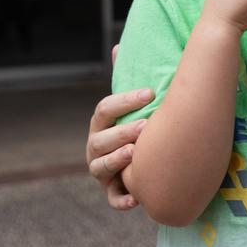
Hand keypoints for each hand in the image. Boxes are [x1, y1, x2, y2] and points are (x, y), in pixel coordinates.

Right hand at [85, 44, 153, 209]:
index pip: (104, 109)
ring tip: (136, 154)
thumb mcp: (134, 103)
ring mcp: (102, 171)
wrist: (143, 159)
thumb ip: (127, 77)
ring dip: (117, 161)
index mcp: (102, 123)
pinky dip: (122, 201)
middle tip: (146, 126)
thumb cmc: (140, 124)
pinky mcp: (113, 191)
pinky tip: (136, 199)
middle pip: (100, 140)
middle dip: (122, 132)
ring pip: (101, 167)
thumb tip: (119, 46)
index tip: (151, 92)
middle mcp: (96, 147)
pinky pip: (113, 200)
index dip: (125, 100)